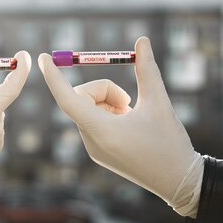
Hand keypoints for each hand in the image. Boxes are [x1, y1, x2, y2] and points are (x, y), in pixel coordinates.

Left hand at [38, 37, 202, 216]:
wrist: (179, 181)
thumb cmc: (170, 143)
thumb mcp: (159, 102)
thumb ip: (147, 69)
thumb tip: (142, 41)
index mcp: (102, 131)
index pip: (67, 99)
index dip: (54, 77)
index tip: (43, 58)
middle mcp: (92, 142)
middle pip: (82, 99)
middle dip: (102, 90)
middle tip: (128, 99)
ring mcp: (94, 149)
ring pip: (87, 109)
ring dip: (107, 101)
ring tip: (132, 114)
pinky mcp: (99, 153)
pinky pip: (92, 122)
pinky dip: (107, 113)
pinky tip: (129, 123)